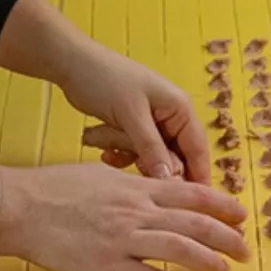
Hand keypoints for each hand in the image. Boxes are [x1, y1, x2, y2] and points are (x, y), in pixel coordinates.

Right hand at [0, 164, 247, 270]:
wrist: (23, 207)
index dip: (220, 204)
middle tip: (244, 247)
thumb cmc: (57, 187)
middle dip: (225, 235)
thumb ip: (132, 183)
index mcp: (136, 186)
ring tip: (227, 270)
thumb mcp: (102, 175)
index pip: (190, 194)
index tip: (240, 213)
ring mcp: (124, 239)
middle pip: (194, 223)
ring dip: (209, 260)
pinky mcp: (108, 267)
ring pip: (180, 250)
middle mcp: (137, 211)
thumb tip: (155, 185)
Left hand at [56, 41, 211, 183]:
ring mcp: (151, 122)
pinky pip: (135, 153)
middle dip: (152, 164)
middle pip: (174, 157)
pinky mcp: (132, 128)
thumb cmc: (105, 80)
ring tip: (110, 148)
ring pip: (152, 158)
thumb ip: (151, 149)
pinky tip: (105, 152)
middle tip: (133, 164)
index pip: (198, 150)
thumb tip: (169, 181)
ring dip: (131, 157)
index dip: (197, 178)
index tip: (192, 205)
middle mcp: (170, 116)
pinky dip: (121, 155)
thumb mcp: (131, 115)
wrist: (72, 64)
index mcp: (179, 108)